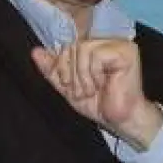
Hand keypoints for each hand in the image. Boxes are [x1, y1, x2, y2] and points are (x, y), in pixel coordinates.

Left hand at [31, 39, 162, 149]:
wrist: (120, 120)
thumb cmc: (99, 104)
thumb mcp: (68, 86)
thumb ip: (53, 70)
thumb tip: (35, 51)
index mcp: (95, 47)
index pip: (66, 45)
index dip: (61, 65)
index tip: (69, 86)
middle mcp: (108, 42)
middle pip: (73, 45)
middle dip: (71, 72)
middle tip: (82, 91)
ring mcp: (119, 45)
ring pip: (83, 48)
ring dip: (82, 75)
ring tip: (91, 90)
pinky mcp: (127, 52)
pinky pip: (97, 55)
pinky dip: (94, 73)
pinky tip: (103, 84)